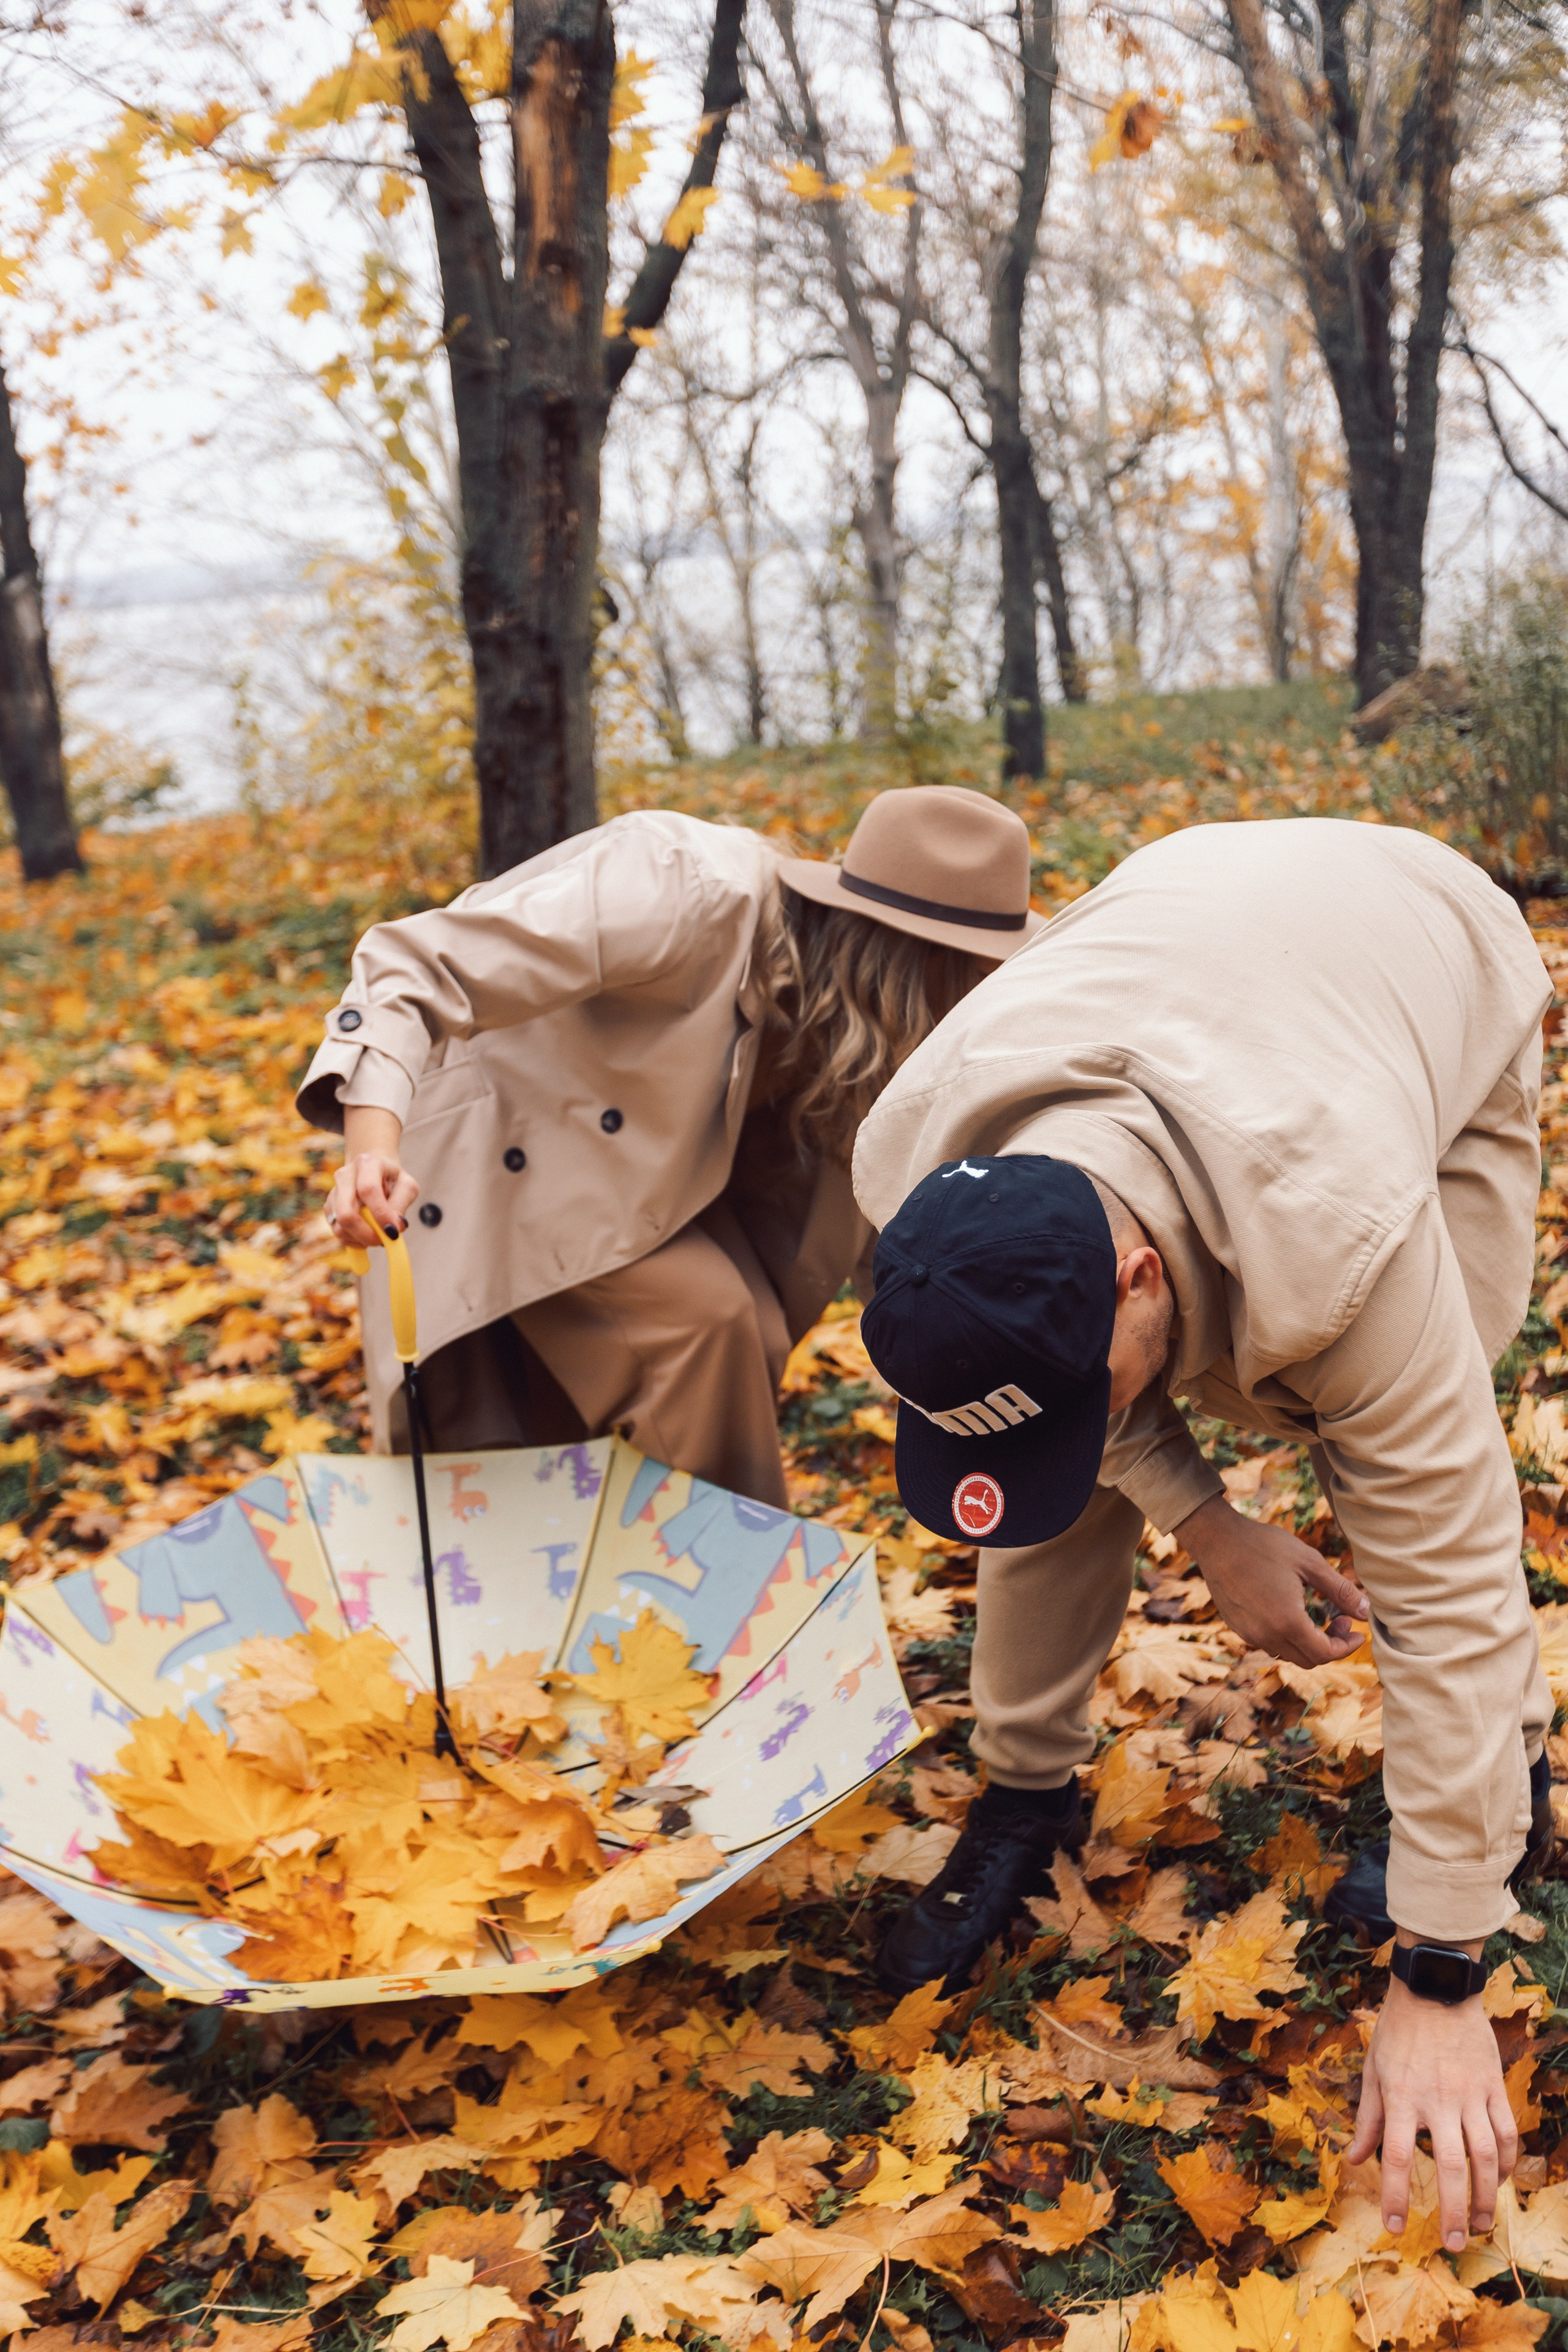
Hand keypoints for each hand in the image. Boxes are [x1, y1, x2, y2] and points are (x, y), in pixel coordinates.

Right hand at [326, 1107, 417, 1248]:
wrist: (372, 1171)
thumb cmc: (392, 1180)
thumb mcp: (406, 1186)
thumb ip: (401, 1204)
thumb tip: (393, 1228)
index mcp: (367, 1164)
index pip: (368, 1190)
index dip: (380, 1214)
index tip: (393, 1231)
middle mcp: (345, 1175)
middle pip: (346, 1212)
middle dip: (365, 1234)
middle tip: (382, 1241)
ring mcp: (333, 1192)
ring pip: (339, 1226)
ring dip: (360, 1239)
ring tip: (377, 1235)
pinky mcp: (329, 1207)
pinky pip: (338, 1232)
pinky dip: (354, 1240)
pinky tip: (366, 1234)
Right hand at [1173, 1495, 1366, 1667]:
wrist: (1216, 1539)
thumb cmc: (1264, 1545)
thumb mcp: (1309, 1562)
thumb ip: (1340, 1590)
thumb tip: (1365, 1612)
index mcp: (1288, 1621)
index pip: (1325, 1653)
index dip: (1346, 1647)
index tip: (1357, 1631)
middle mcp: (1266, 1635)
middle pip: (1308, 1659)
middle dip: (1331, 1645)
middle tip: (1340, 1619)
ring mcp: (1249, 1633)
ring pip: (1288, 1653)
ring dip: (1308, 1642)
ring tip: (1315, 1613)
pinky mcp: (1237, 1627)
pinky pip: (1269, 1643)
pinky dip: (1287, 1636)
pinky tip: (1289, 1610)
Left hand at [1348, 1954, 1514, 2248]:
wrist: (1435, 1989)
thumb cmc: (1398, 2032)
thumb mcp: (1374, 2072)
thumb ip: (1368, 2120)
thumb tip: (1355, 2160)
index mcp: (1401, 2097)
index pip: (1395, 2157)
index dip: (1394, 2196)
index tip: (1393, 2227)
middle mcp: (1436, 2100)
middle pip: (1448, 2166)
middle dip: (1452, 2211)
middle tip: (1455, 2244)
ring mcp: (1469, 2094)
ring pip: (1484, 2156)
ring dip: (1486, 2195)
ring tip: (1482, 2223)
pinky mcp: (1492, 2086)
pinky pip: (1505, 2132)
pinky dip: (1505, 2162)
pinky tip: (1499, 2180)